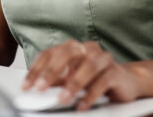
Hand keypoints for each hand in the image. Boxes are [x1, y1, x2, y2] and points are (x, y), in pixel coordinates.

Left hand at [22, 40, 139, 110]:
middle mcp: (87, 48)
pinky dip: (91, 95)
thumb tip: (37, 89)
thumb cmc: (95, 79)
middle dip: (51, 71)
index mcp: (73, 48)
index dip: (36, 69)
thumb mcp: (71, 81)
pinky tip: (82, 105)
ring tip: (62, 99)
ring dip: (73, 84)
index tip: (27, 85)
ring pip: (87, 66)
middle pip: (66, 53)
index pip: (50, 53)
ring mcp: (103, 58)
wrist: (126, 82)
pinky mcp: (116, 71)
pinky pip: (103, 81)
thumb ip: (56, 82)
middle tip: (41, 88)